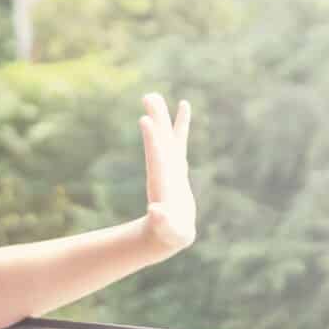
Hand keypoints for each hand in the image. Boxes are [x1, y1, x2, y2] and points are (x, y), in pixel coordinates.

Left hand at [136, 93, 195, 255]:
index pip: (156, 156)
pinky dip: (181, 123)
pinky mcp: (177, 165)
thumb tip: (155, 212)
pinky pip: (180, 139)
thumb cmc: (169, 233)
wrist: (167, 234)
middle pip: (159, 139)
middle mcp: (163, 168)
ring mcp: (169, 164)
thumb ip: (161, 220)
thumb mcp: (167, 228)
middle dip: (155, 119)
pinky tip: (184, 104)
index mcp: (161, 181)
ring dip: (162, 116)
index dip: (152, 139)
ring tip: (154, 94)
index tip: (145, 119)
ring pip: (166, 134)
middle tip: (149, 96)